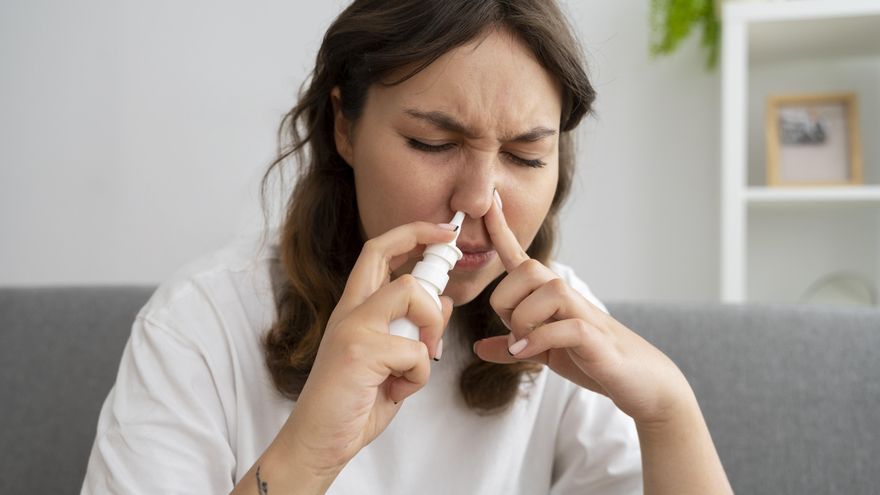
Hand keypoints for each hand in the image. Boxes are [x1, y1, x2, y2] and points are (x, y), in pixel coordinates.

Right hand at [277, 221, 455, 476]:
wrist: (319, 442)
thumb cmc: (354, 403)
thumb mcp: (394, 361)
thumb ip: (415, 330)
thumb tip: (444, 300)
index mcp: (355, 309)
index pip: (377, 252)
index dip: (412, 234)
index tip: (443, 233)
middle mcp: (349, 311)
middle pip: (383, 251)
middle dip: (425, 245)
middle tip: (449, 261)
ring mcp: (352, 327)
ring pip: (411, 292)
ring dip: (431, 325)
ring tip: (420, 360)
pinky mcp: (360, 350)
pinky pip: (416, 349)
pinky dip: (419, 375)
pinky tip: (398, 390)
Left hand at [473, 193, 695, 425]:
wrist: (643, 382)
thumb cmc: (595, 360)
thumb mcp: (546, 354)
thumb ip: (515, 346)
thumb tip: (480, 346)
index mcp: (552, 297)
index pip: (521, 257)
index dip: (502, 229)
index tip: (488, 200)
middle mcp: (568, 297)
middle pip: (527, 270)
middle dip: (506, 300)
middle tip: (512, 330)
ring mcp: (584, 314)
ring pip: (546, 292)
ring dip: (523, 322)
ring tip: (522, 347)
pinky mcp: (596, 338)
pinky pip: (564, 327)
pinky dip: (537, 341)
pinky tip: (527, 354)